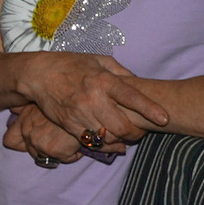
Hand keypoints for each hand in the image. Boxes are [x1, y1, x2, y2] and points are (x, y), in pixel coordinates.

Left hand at [4, 103, 83, 166]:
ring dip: (58, 152)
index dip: (20, 144)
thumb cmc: (67, 100)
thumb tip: (13, 109)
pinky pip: (65, 159)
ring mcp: (39, 142)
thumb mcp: (42, 101)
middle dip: (44, 149)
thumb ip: (25, 109)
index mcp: (24, 119)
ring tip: (69, 138)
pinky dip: (74, 153)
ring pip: (47, 158)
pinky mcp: (53, 150)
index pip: (9, 141)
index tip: (31, 140)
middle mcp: (27, 131)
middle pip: (31, 152)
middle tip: (58, 138)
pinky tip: (78, 141)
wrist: (85, 104)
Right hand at [18, 49, 168, 149]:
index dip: (150, 109)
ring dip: (120, 141)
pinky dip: (102, 143)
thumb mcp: (99, 60)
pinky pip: (90, 141)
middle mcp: (93, 98)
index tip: (164, 118)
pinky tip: (107, 139)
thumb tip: (138, 83)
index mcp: (104, 80)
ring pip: (107, 137)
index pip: (132, 97)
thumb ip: (121, 72)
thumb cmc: (71, 64)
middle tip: (140, 132)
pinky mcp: (69, 124)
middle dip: (135, 134)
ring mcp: (80, 113)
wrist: (39, 74)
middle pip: (122, 126)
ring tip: (124, 136)